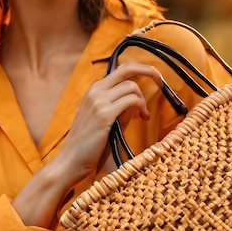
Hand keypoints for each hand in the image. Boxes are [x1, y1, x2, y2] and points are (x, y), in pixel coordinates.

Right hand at [12, 63, 160, 227]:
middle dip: (148, 70)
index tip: (154, 80)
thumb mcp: (104, 120)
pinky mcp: (104, 114)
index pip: (121, 70)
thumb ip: (119, 108)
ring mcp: (98, 101)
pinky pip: (131, 100)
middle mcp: (95, 90)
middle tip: (161, 81)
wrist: (70, 161)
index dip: (140, 71)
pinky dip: (141, 106)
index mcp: (94, 89)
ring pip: (131, 86)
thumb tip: (135, 103)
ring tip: (143, 115)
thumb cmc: (88, 144)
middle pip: (127, 68)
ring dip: (143, 100)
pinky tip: (142, 118)